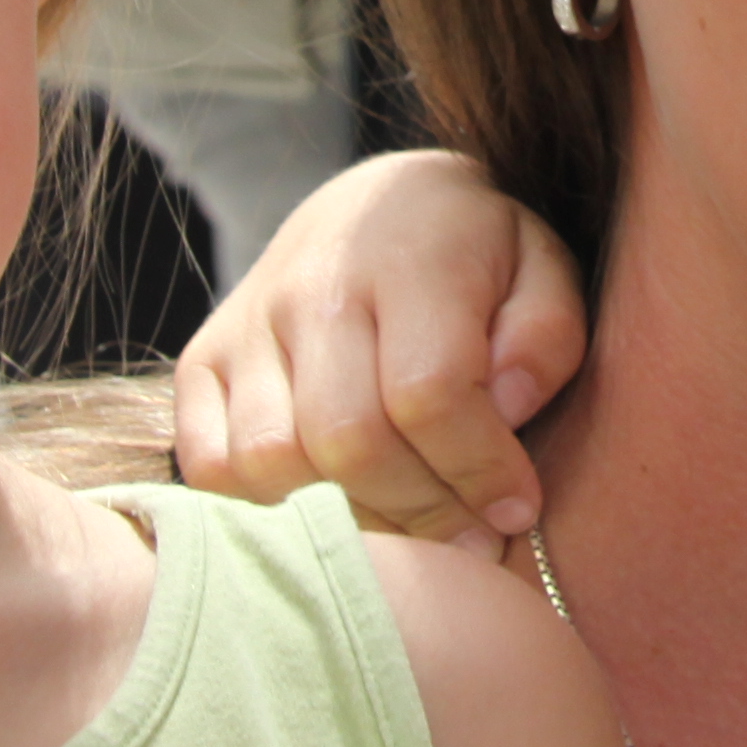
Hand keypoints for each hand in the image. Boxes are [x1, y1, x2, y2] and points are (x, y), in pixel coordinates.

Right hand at [169, 149, 585, 551]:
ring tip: (407, 521)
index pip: (429, 392)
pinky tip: (334, 501)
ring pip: (274, 462)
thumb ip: (546, 336)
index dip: (479, 469)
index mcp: (407, 257)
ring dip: (349, 517)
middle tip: (469, 537)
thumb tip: (508, 408)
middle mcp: (312, 286)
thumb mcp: (544, 269)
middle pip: (348, 439)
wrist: (375, 208)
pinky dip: (267, 507)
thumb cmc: (478, 258)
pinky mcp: (201, 361)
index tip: (518, 509)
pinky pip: (211, 465)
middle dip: (421, 510)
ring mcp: (246, 324)